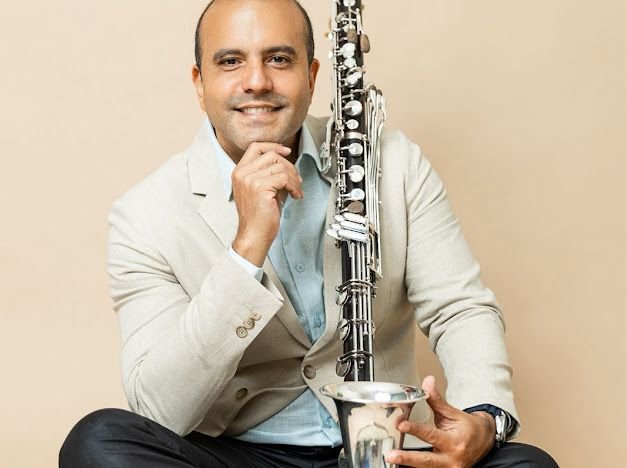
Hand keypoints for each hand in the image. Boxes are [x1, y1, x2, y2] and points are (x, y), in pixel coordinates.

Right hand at [231, 142, 302, 266]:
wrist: (254, 234)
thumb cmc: (258, 216)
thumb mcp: (260, 189)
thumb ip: (268, 174)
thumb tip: (287, 165)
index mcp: (239, 172)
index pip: (255, 147)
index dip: (273, 147)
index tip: (286, 151)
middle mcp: (242, 173)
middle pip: (271, 155)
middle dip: (289, 166)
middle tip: (296, 180)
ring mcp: (250, 179)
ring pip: (280, 167)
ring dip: (293, 179)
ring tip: (295, 191)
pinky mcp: (260, 187)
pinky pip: (284, 178)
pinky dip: (294, 186)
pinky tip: (295, 195)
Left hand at [385, 376, 494, 467]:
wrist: (485, 442)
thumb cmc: (468, 428)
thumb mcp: (453, 413)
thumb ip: (436, 400)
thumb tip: (427, 382)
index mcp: (455, 442)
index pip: (431, 434)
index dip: (415, 429)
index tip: (401, 425)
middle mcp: (452, 459)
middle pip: (427, 460)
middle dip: (408, 458)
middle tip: (392, 455)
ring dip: (408, 465)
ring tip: (392, 461)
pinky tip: (401, 467)